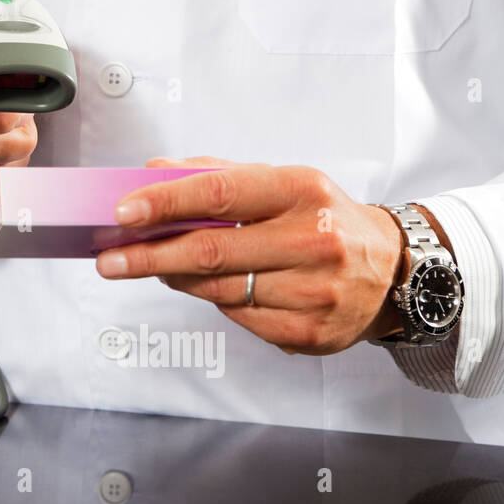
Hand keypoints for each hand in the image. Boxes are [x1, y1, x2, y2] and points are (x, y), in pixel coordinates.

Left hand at [94, 156, 404, 354]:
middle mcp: (312, 239)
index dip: (166, 202)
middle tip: (109, 259)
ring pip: (217, 289)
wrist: (394, 270)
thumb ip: (215, 175)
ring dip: (175, 278)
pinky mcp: (309, 332)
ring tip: (153, 267)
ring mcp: (313, 290)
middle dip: (148, 256)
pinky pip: (238, 318)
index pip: (220, 192)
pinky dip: (213, 301)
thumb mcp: (280, 182)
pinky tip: (206, 287)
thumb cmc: (323, 218)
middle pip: (210, 251)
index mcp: (301, 191)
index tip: (124, 211)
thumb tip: (152, 171)